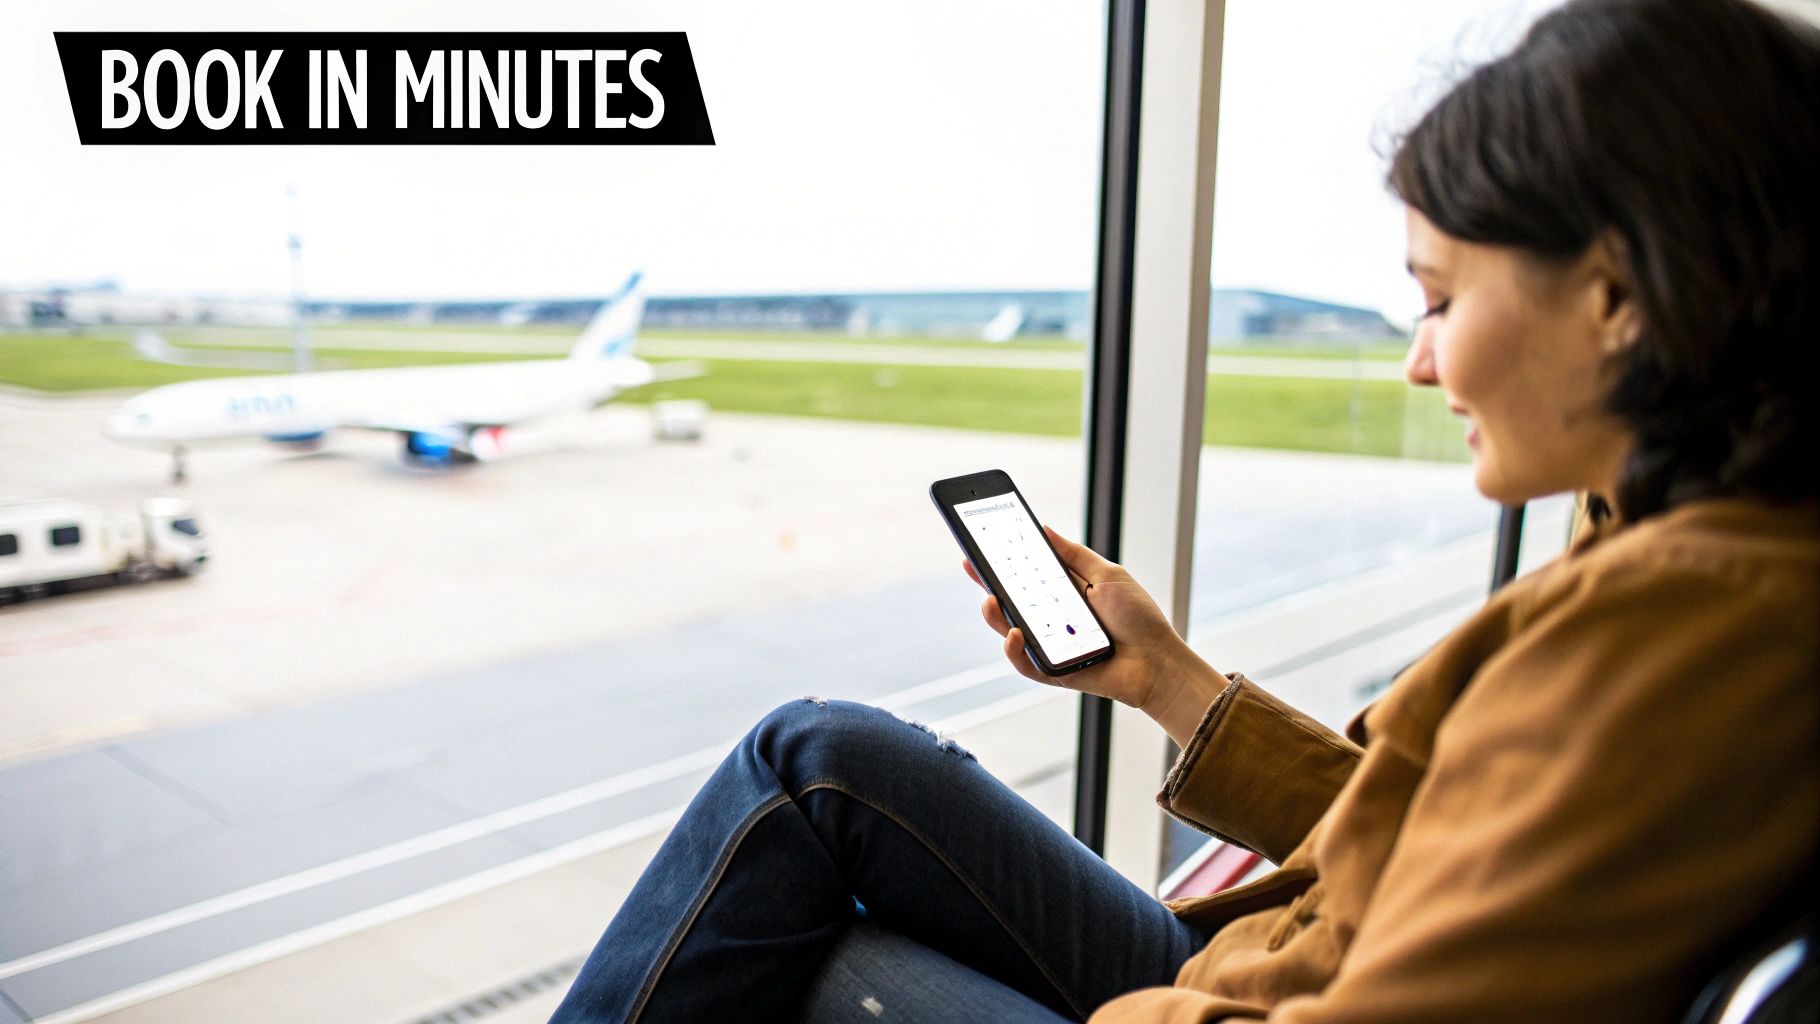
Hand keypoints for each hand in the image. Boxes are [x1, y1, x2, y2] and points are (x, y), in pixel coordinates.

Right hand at [963, 526, 1206, 723]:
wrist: (1159, 661)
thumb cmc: (1139, 619)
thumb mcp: (1107, 575)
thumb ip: (1074, 555)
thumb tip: (1044, 529)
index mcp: (1063, 594)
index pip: (1025, 576)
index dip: (1001, 563)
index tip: (980, 545)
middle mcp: (1052, 619)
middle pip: (1009, 603)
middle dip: (986, 584)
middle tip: (973, 566)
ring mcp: (1050, 646)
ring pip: (1009, 632)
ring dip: (994, 617)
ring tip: (990, 601)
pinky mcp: (1053, 671)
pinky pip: (1025, 664)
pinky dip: (1015, 651)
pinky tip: (1016, 635)